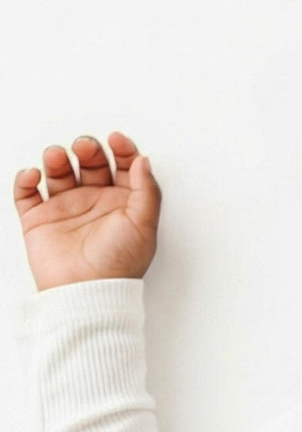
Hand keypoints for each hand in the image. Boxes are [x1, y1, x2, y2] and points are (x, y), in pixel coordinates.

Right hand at [12, 132, 160, 290]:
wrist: (86, 292)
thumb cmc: (117, 264)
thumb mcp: (144, 225)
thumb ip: (147, 190)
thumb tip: (144, 160)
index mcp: (122, 203)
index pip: (124, 166)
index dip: (122, 149)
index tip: (117, 139)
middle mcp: (95, 203)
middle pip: (90, 163)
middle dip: (87, 149)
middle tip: (84, 147)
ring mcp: (66, 210)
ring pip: (59, 172)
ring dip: (56, 158)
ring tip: (56, 157)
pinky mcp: (39, 220)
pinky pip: (27, 193)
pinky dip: (25, 180)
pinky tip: (33, 175)